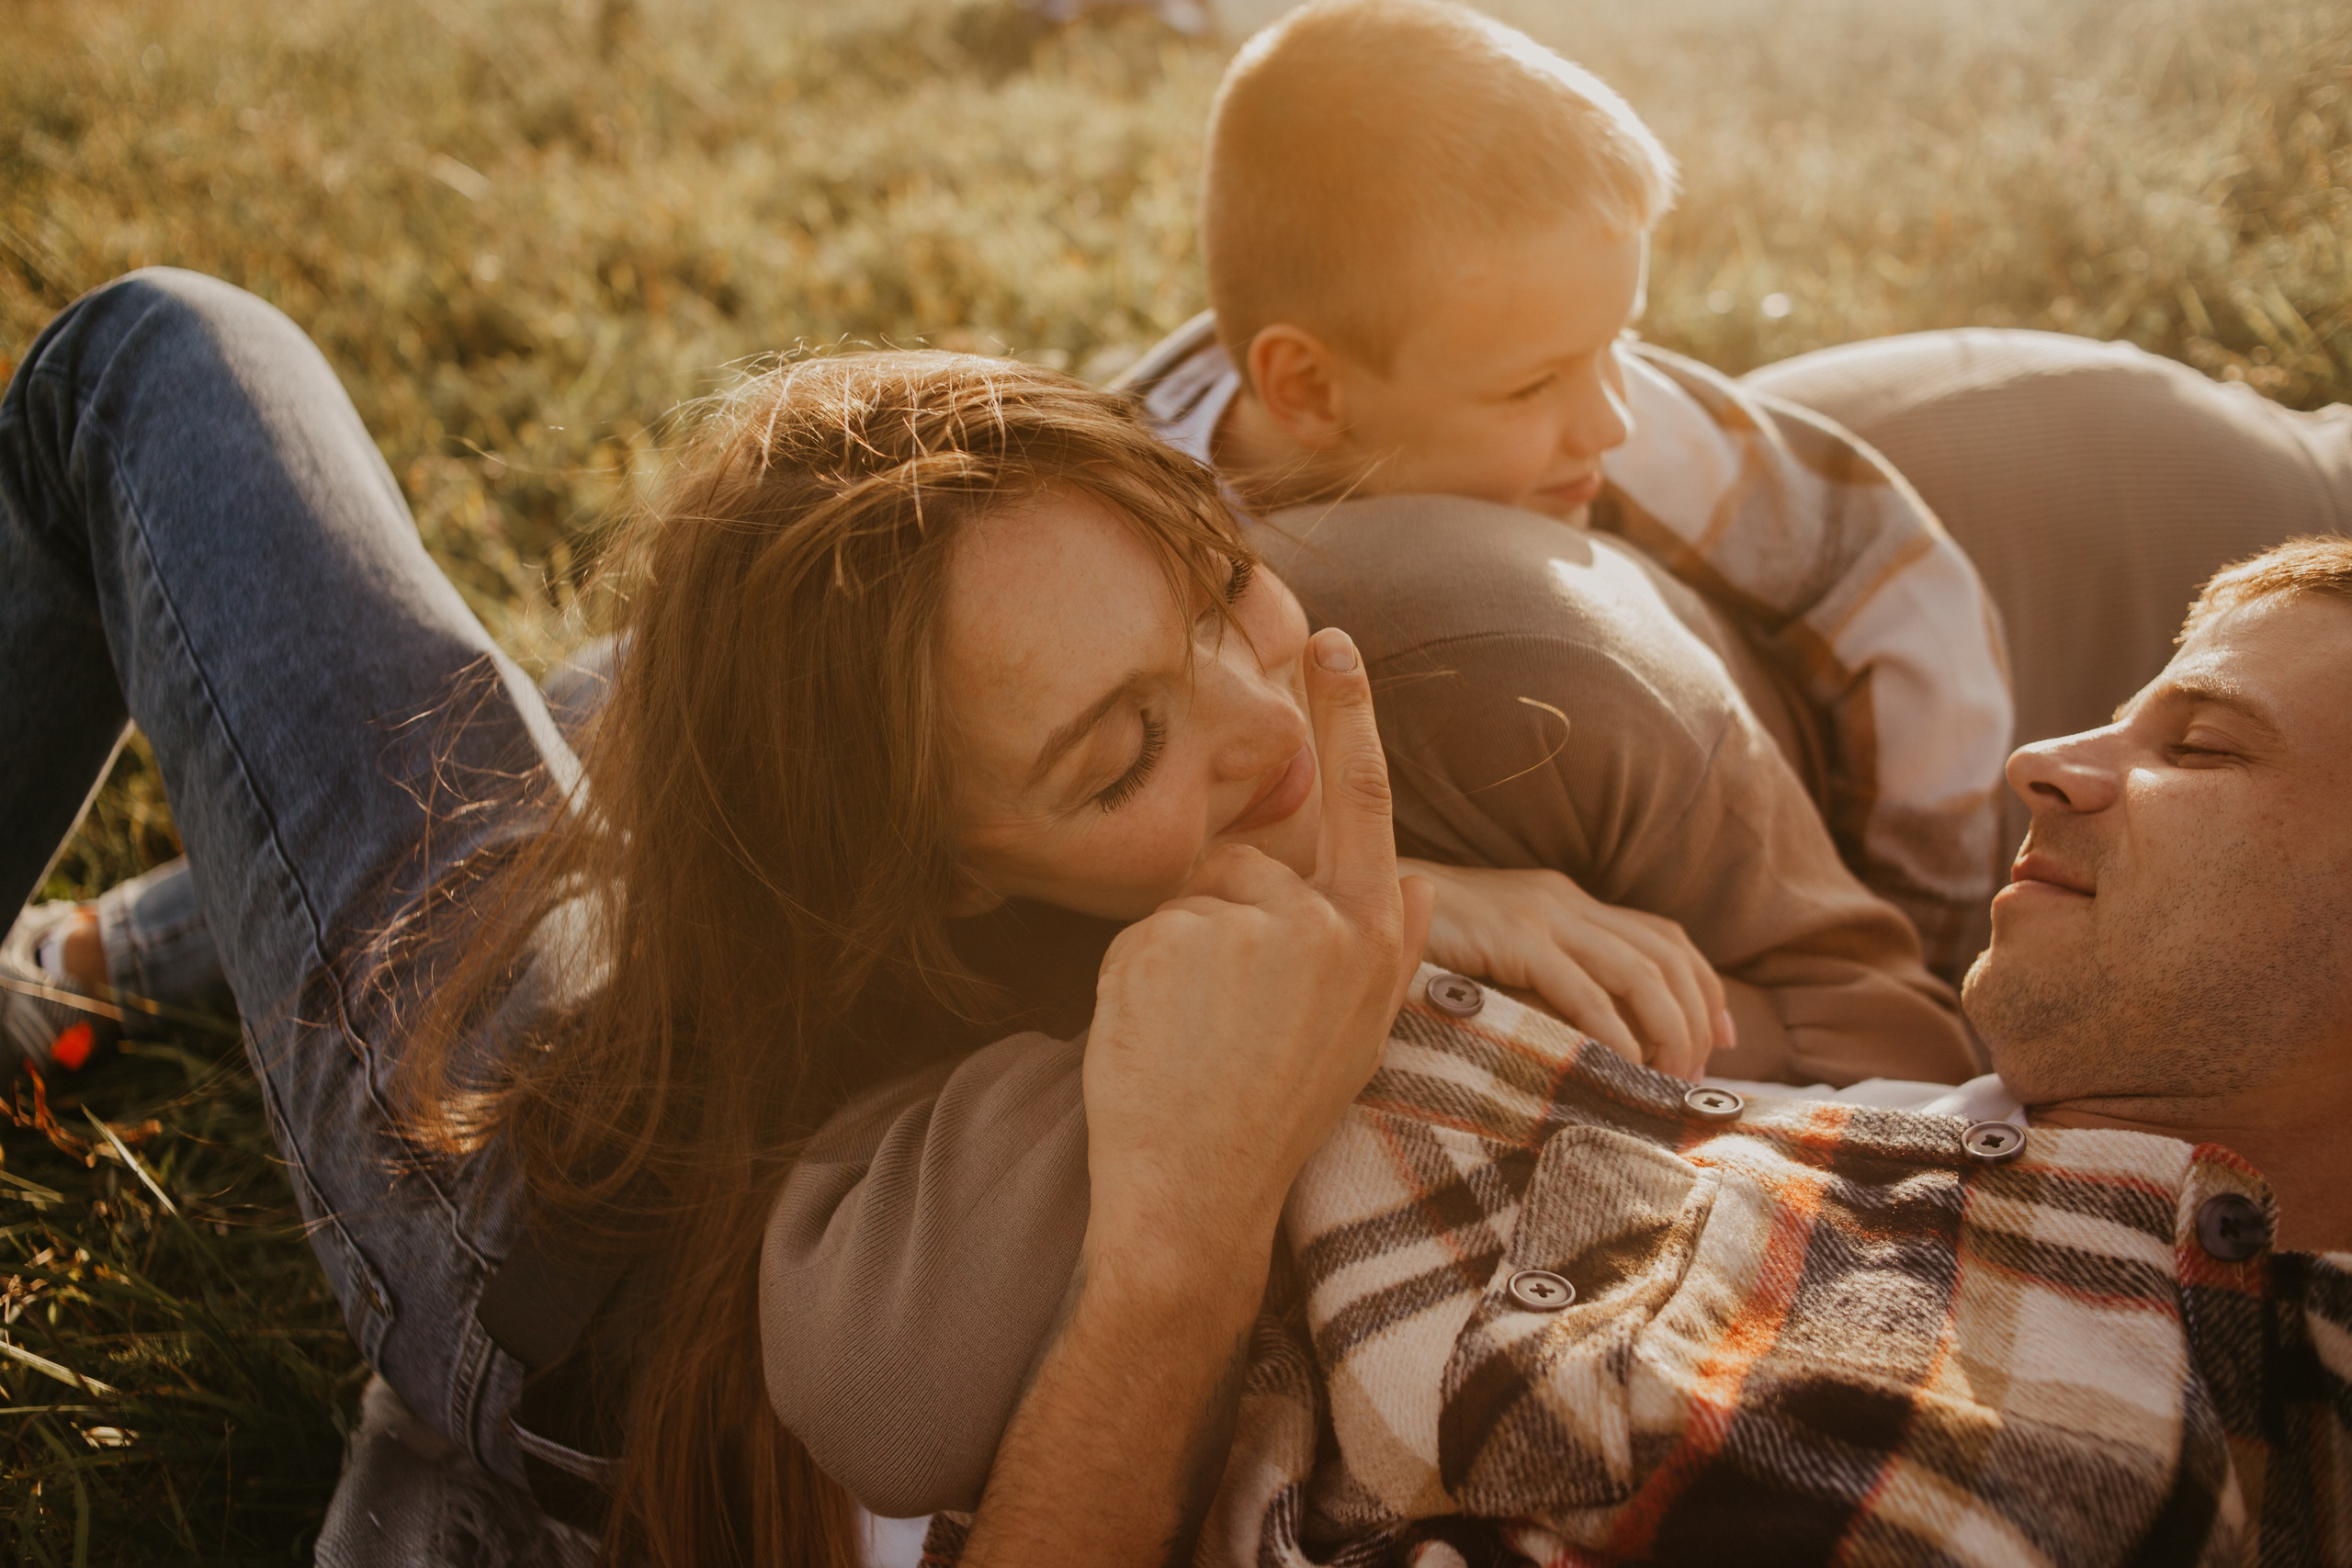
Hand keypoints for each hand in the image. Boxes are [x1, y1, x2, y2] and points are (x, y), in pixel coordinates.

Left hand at [1083, 626, 1436, 1275]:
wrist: (1196, 1197)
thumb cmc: (1270, 1121)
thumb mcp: (1357, 1039)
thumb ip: (1389, 954)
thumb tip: (1416, 881)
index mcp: (1371, 942)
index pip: (1364, 803)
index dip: (1350, 715)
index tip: (1329, 640)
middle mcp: (1324, 923)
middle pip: (1246, 862)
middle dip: (1216, 921)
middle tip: (1214, 1022)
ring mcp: (1251, 926)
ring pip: (1191, 895)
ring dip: (1176, 951)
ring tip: (1192, 1036)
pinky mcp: (1178, 936)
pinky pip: (1142, 924)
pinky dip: (1134, 972)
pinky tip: (1158, 1034)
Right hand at [1399, 860, 1730, 1080]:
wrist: (1356, 900)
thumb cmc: (1420, 944)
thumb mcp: (1497, 952)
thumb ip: (1542, 974)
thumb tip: (1597, 1034)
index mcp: (1567, 900)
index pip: (1665, 938)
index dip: (1706, 988)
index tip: (1722, 1042)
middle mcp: (1564, 900)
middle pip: (1665, 956)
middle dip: (1696, 1019)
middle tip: (1696, 1076)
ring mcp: (1539, 915)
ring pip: (1639, 971)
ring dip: (1669, 1029)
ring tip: (1669, 1077)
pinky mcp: (1511, 937)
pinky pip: (1583, 989)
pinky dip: (1614, 1031)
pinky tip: (1623, 1066)